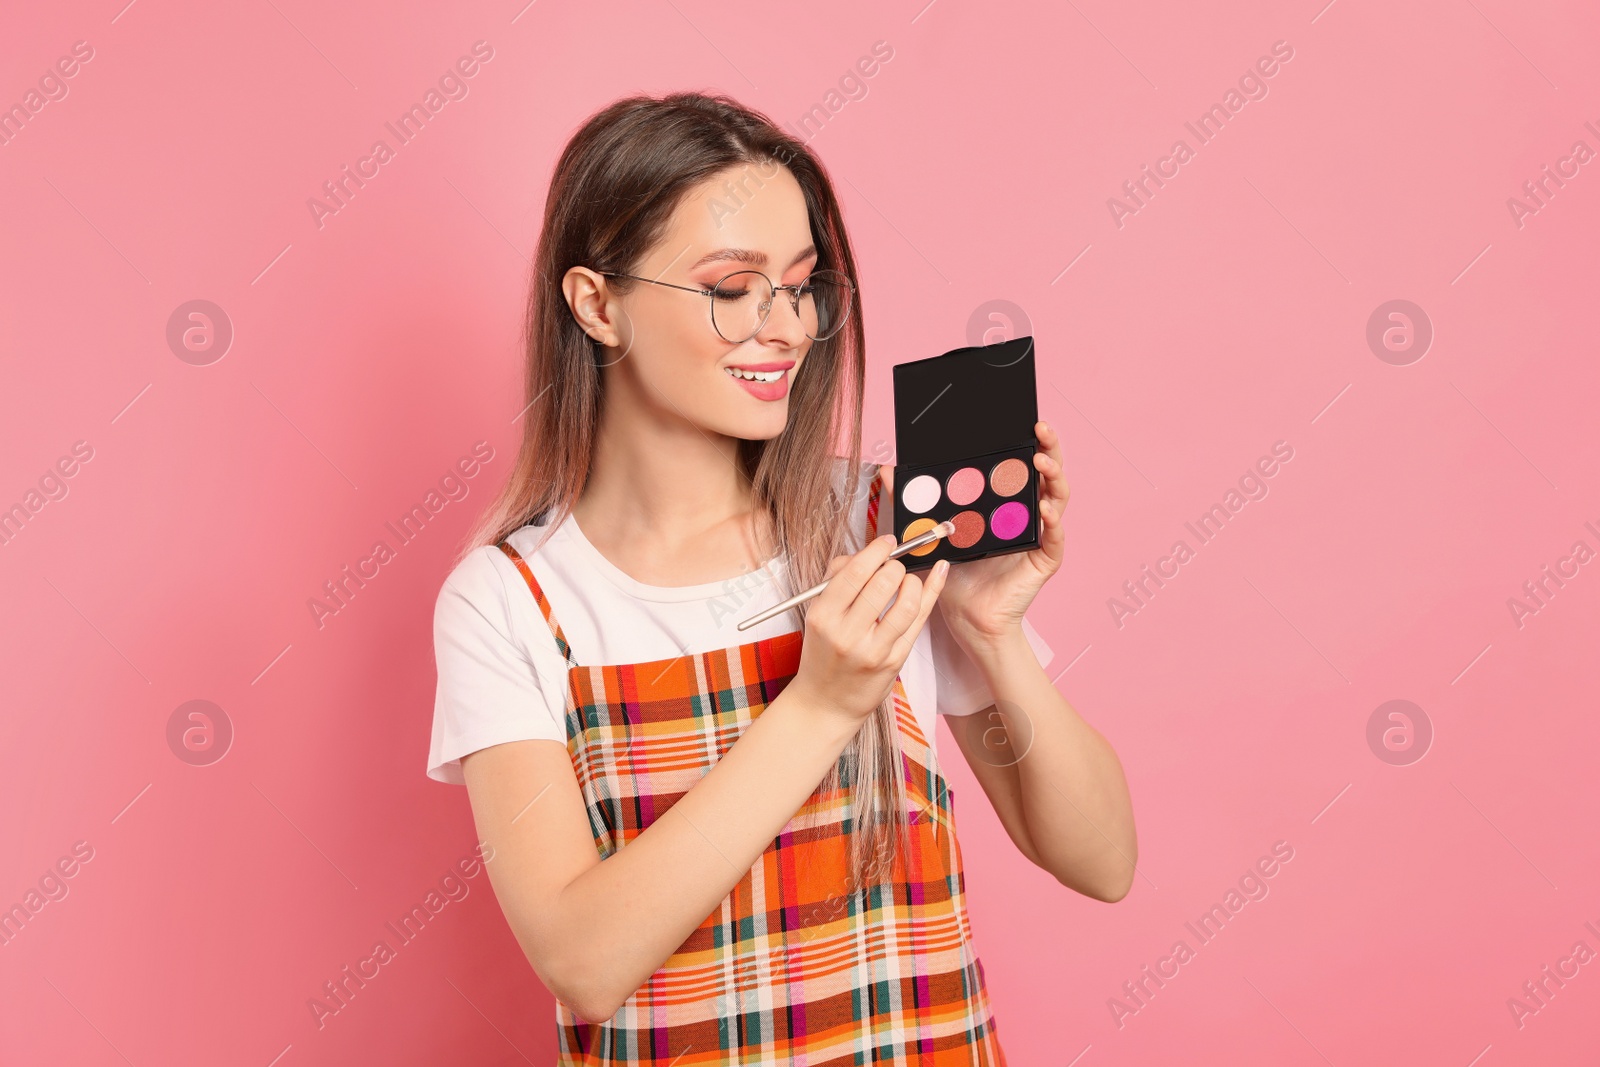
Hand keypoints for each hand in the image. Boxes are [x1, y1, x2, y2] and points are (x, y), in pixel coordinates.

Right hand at [787, 533, 948, 728]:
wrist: (825, 703)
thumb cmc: (823, 652)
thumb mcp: (817, 614)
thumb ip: (838, 579)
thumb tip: (871, 552)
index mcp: (823, 615)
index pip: (855, 571)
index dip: (877, 551)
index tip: (887, 542)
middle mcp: (847, 633)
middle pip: (884, 582)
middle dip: (895, 566)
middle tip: (893, 568)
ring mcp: (873, 649)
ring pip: (907, 601)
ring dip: (912, 582)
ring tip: (906, 582)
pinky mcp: (894, 661)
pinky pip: (919, 620)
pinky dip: (932, 591)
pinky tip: (940, 573)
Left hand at [928, 419, 1069, 651]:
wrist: (967, 616)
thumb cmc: (956, 574)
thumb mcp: (932, 529)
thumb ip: (913, 499)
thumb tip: (888, 470)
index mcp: (1007, 501)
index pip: (1021, 463)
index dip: (1026, 440)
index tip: (1022, 419)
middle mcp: (1029, 512)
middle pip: (1047, 473)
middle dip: (1048, 447)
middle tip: (1040, 429)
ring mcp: (1041, 534)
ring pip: (1058, 497)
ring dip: (1054, 477)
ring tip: (1043, 463)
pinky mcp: (1045, 558)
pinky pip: (1055, 537)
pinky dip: (1052, 521)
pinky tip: (1043, 509)